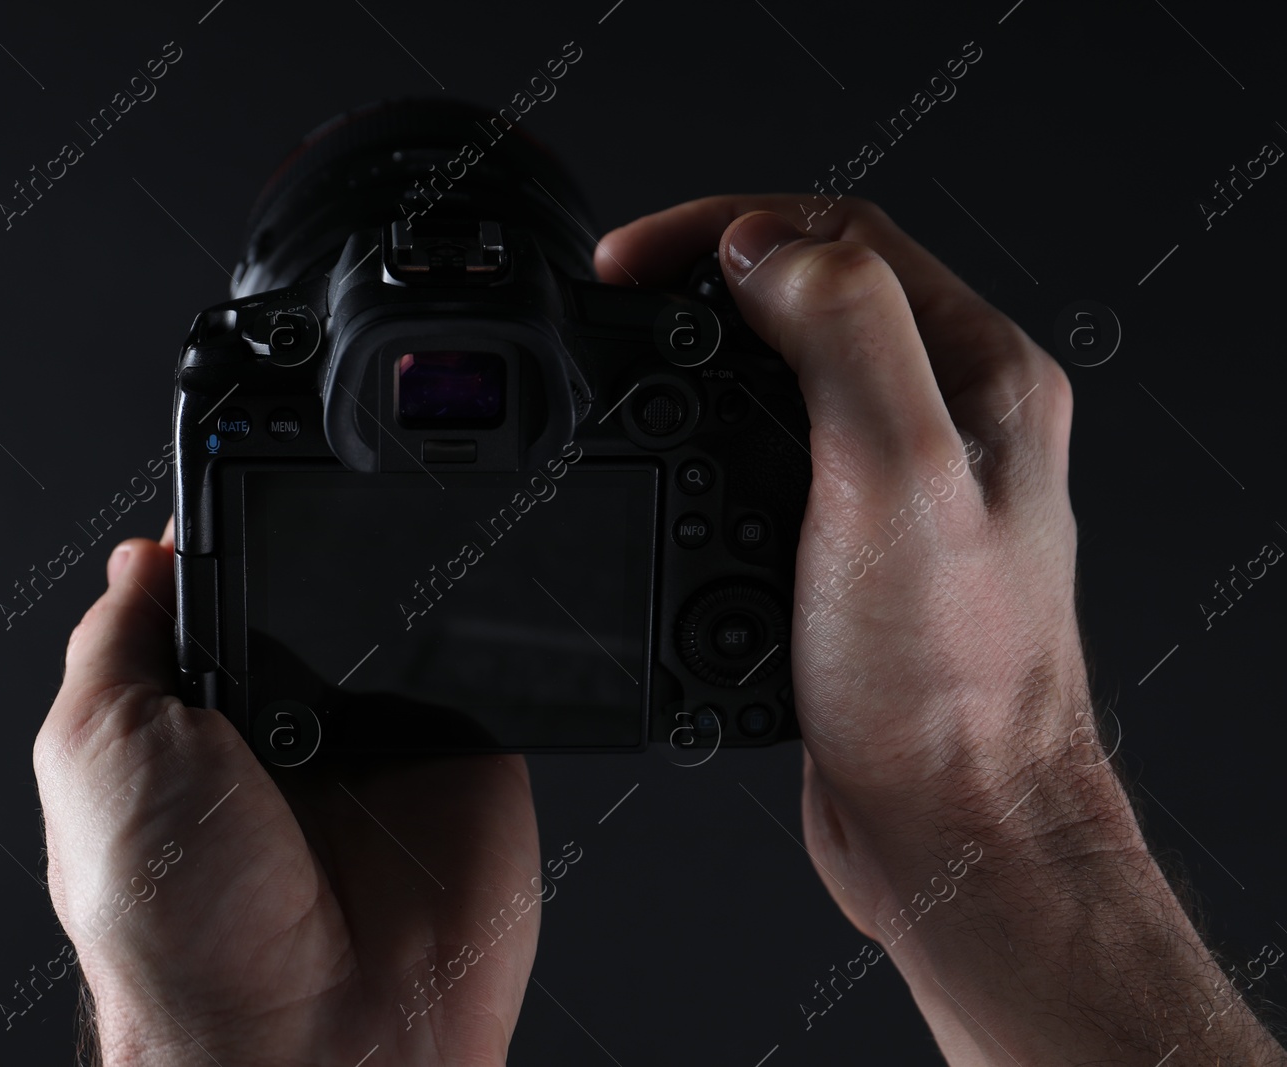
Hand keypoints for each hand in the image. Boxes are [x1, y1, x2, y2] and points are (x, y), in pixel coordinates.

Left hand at [33, 524, 541, 1066]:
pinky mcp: (470, 756)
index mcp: (194, 719)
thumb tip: (145, 554)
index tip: (237, 479)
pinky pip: (487, 668)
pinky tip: (444, 662)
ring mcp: (384, 738)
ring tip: (370, 646)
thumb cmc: (176, 936)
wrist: (313, 1046)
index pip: (219, 590)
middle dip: (315, 557)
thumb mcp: (96, 754)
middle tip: (303, 579)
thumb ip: (118, 643)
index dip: (226, 539)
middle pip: (315, 583)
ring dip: (399, 598)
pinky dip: (481, 642)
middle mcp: (288, 725)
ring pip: (404, 614)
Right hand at [596, 198, 1285, 1064]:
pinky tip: (666, 468)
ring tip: (629, 366)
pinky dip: (705, 438)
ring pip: (783, 372)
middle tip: (615, 302)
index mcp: (980, 375)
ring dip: (700, 356)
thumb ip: (843, 338)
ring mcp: (902, 482)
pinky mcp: (852, 545)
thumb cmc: (948, 686)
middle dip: (702, 281)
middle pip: (810, 291)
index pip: (843, 235)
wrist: (948, 827)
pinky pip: (768, 454)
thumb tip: (761, 246)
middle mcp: (951, 417)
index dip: (723, 228)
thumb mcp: (898, 483)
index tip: (628, 261)